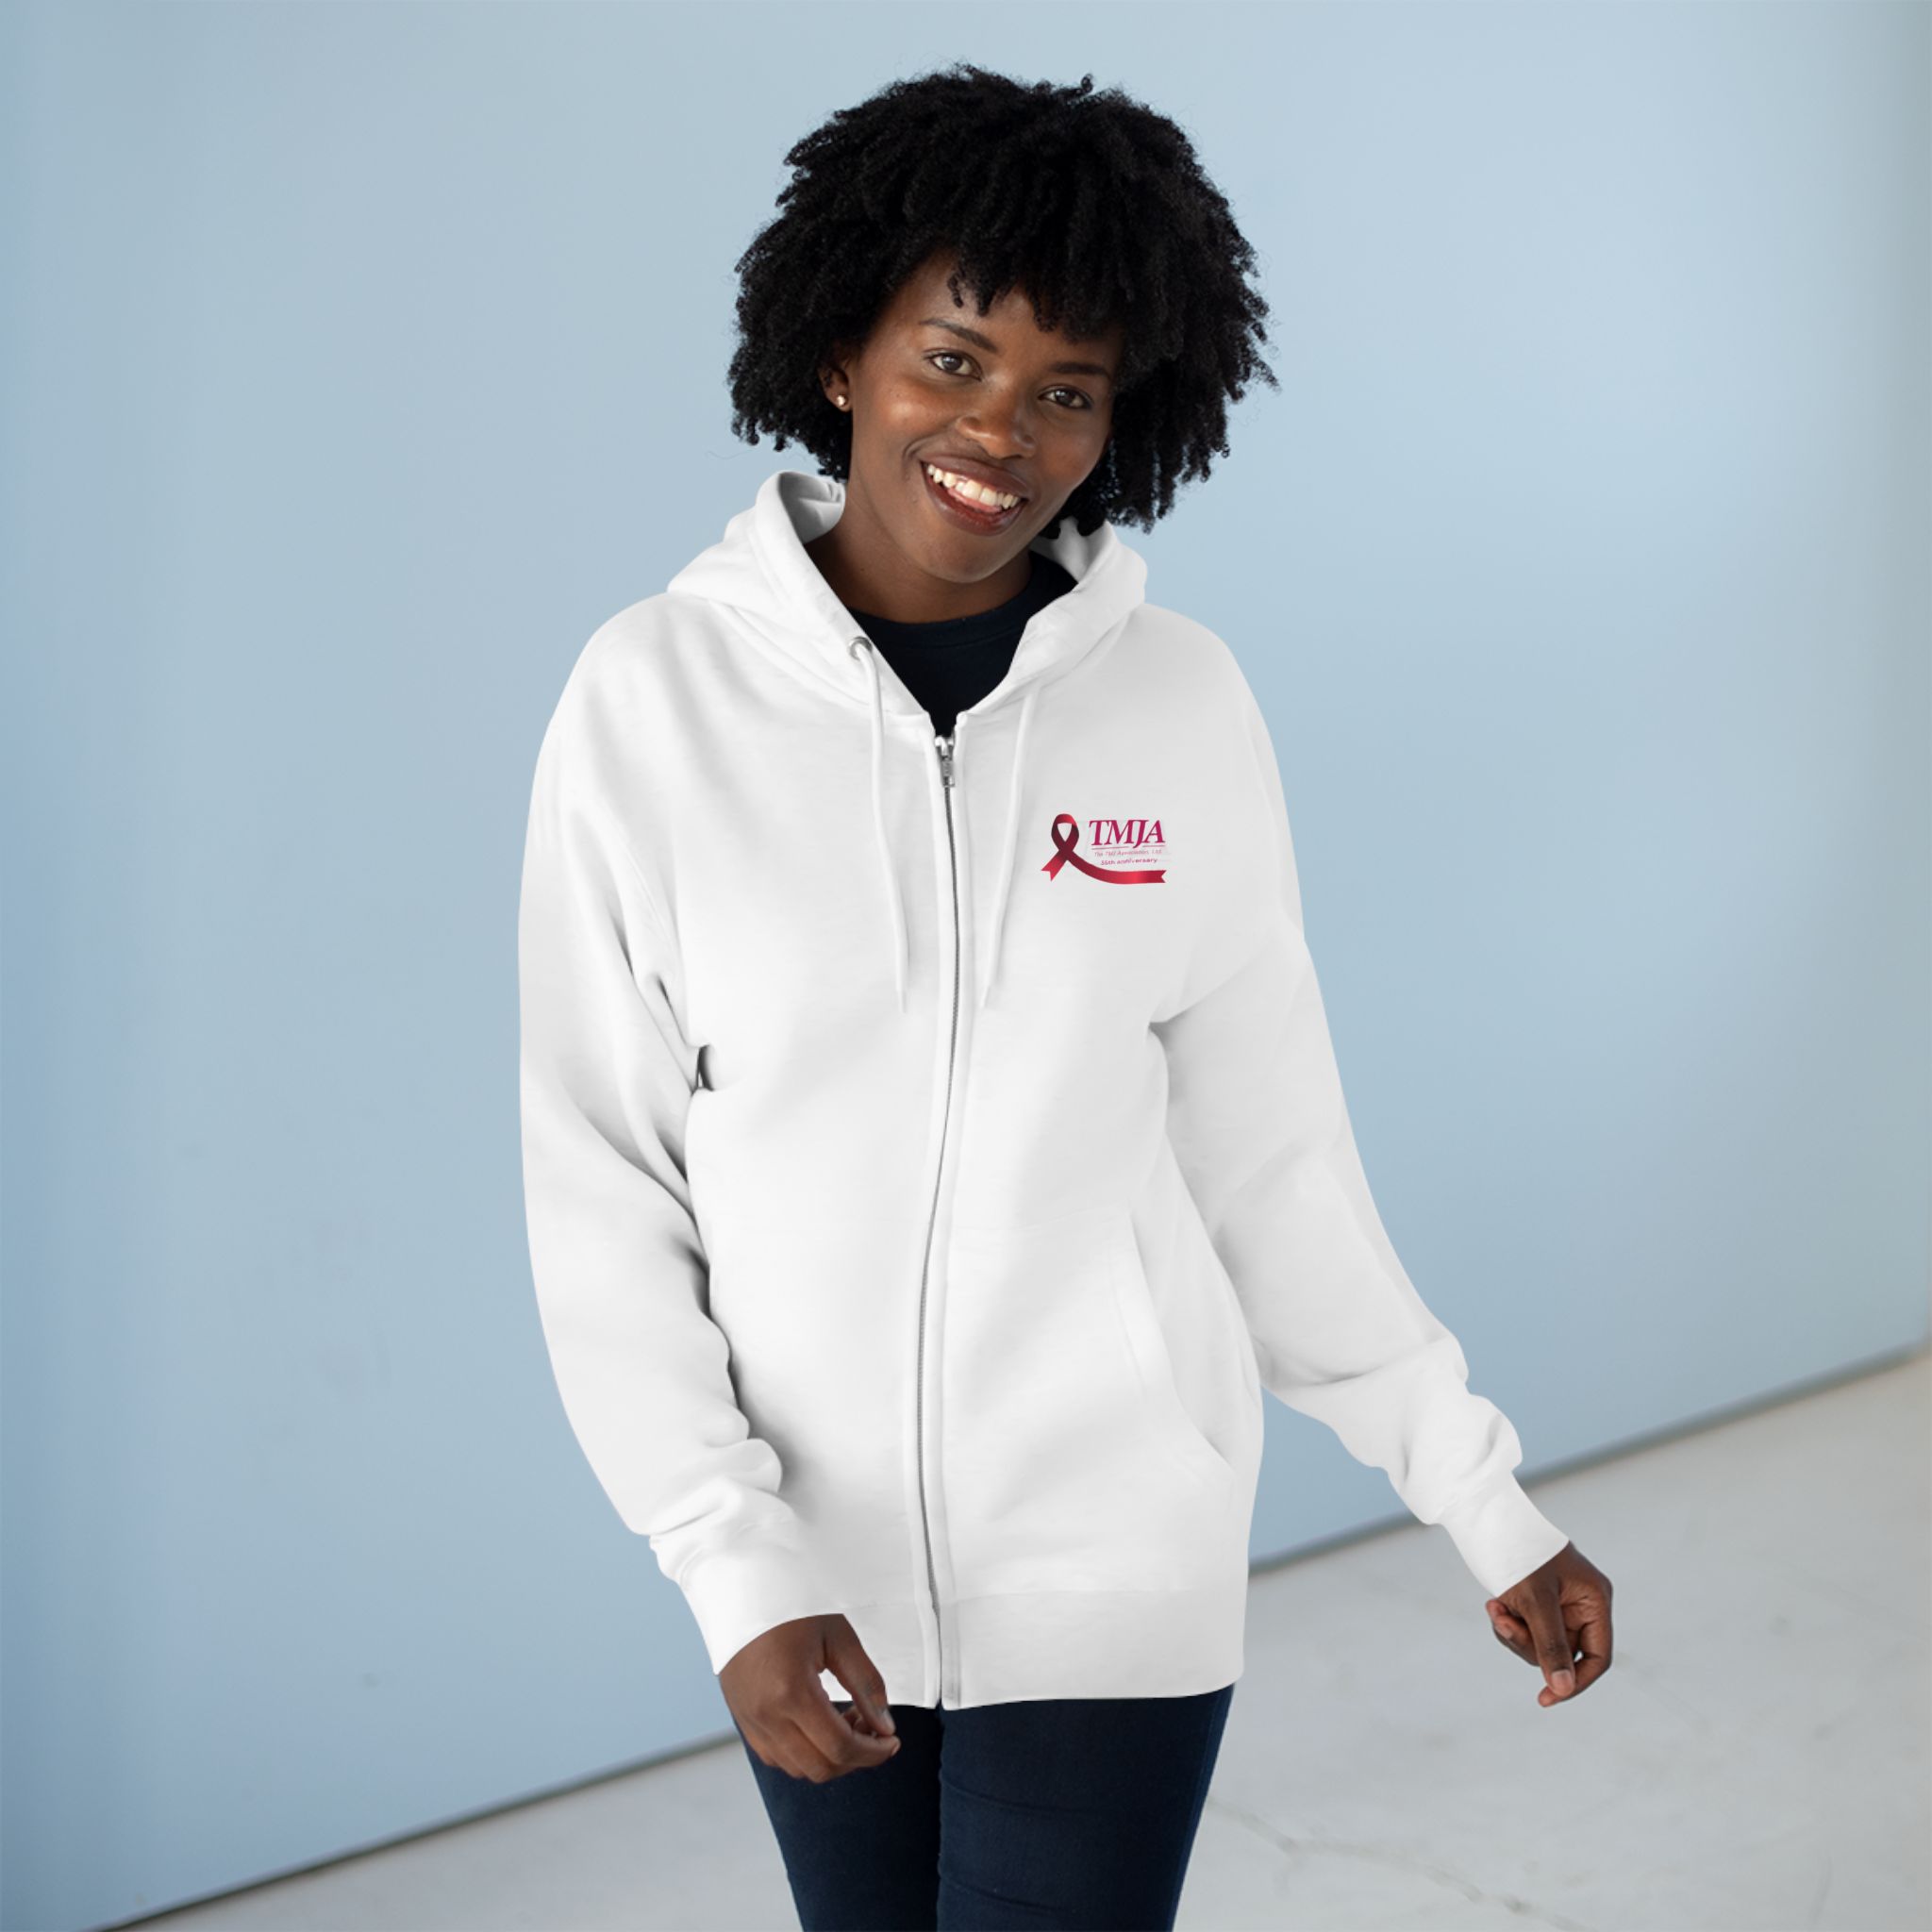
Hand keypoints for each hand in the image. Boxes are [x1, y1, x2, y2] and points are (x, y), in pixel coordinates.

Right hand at [722, 1613, 902, 1780]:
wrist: (742, 1590)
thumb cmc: (791, 1605)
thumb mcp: (838, 1636)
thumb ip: (866, 1684)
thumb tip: (885, 1727)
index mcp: (791, 1692)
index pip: (840, 1747)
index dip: (873, 1753)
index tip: (892, 1743)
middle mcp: (766, 1715)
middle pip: (820, 1767)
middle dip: (855, 1758)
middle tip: (873, 1729)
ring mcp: (750, 1721)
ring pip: (798, 1768)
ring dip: (830, 1757)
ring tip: (846, 1720)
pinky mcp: (742, 1719)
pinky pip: (776, 1757)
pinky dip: (804, 1753)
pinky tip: (819, 1724)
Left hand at [1484, 1541, 1612, 1706]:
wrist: (1484, 1517)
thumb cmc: (1516, 1550)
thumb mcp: (1534, 1600)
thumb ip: (1550, 1645)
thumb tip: (1564, 1689)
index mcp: (1595, 1599)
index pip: (1597, 1657)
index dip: (1575, 1682)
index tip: (1545, 1698)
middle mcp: (1581, 1604)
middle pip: (1563, 1654)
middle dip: (1529, 1645)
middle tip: (1502, 1622)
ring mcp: (1558, 1604)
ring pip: (1540, 1646)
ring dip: (1513, 1634)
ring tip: (1494, 1608)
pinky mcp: (1535, 1602)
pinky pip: (1525, 1632)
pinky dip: (1507, 1625)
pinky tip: (1493, 1605)